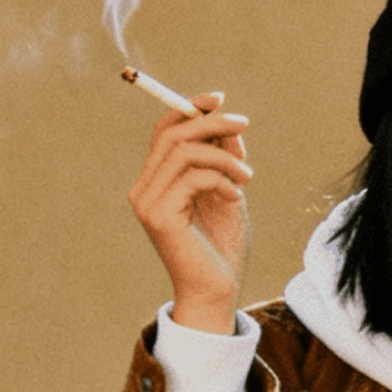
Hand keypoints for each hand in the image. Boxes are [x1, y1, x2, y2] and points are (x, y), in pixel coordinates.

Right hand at [127, 92, 252, 333]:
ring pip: (185, 153)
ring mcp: (147, 203)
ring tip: (247, 177)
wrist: (218, 292)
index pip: (165, 131)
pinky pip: (193, 177)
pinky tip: (236, 195)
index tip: (220, 99)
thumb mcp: (228, 191)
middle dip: (211, 122)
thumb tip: (227, 122)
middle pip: (172, 134)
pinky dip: (221, 179)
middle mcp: (144, 189)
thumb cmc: (223, 247)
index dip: (190, 108)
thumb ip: (224, 158)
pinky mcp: (158, 216)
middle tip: (244, 126)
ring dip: (224, 157)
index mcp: (156, 181)